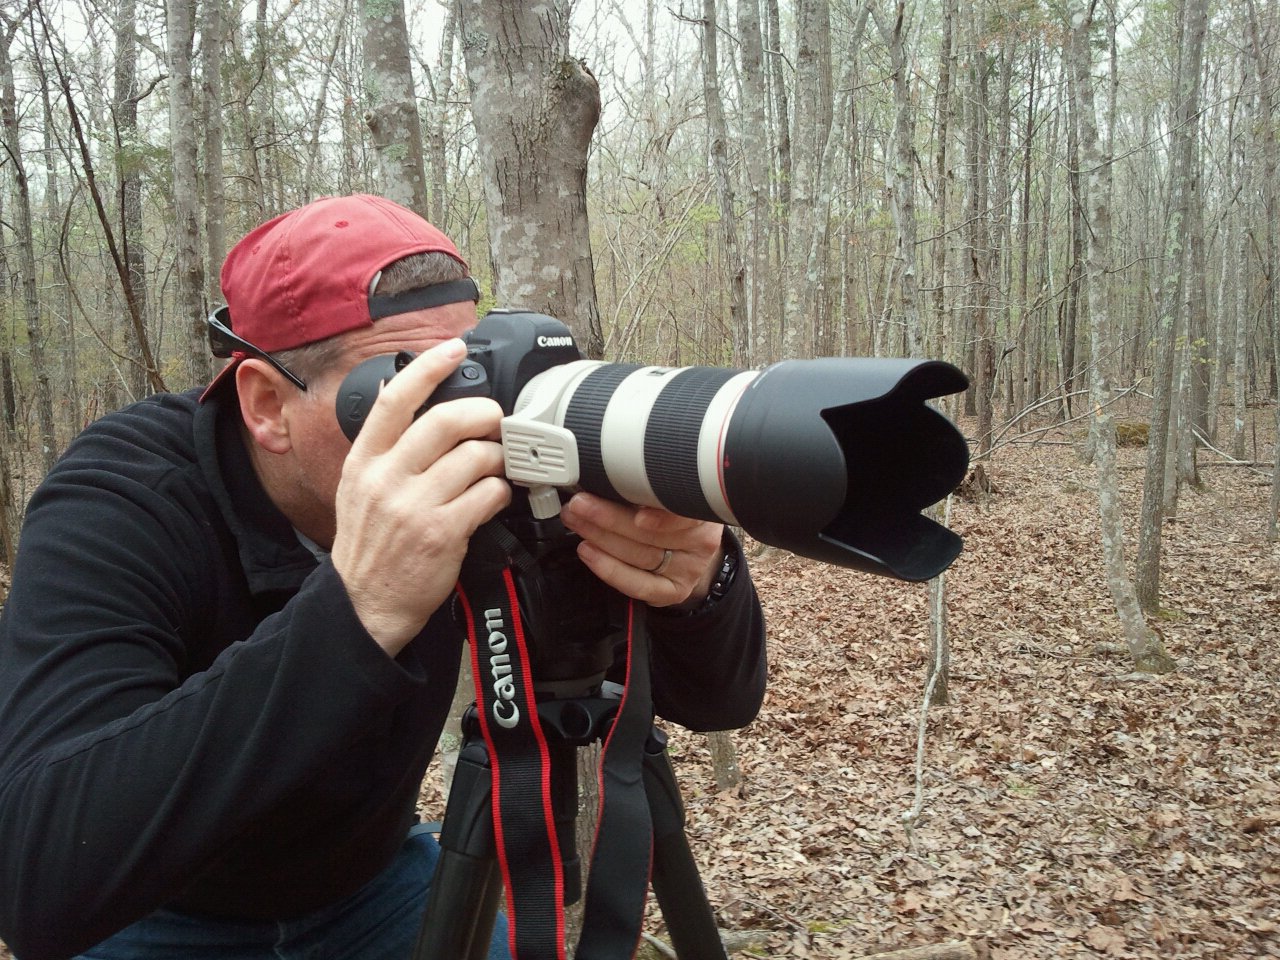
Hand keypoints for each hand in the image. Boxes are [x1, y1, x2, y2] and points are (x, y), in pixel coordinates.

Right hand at [331, 339, 511, 655]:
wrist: (365, 605)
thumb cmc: (370, 546)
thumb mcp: (358, 488)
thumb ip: (383, 447)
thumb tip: (406, 394)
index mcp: (364, 461)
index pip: (395, 399)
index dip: (428, 368)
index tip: (454, 347)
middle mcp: (386, 478)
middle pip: (445, 421)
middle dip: (483, 414)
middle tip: (496, 421)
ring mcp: (414, 506)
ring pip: (475, 457)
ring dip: (497, 458)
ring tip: (496, 468)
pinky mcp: (442, 532)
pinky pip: (488, 495)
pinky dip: (500, 492)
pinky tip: (493, 499)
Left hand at [559, 492, 723, 607]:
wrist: (690, 551)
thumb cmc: (673, 514)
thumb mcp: (672, 492)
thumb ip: (648, 485)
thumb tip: (604, 472)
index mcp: (702, 510)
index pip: (684, 513)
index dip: (662, 516)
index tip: (638, 512)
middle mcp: (700, 542)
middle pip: (652, 534)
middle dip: (609, 518)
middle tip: (580, 504)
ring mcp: (687, 569)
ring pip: (641, 556)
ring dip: (601, 538)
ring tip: (577, 522)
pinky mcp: (671, 591)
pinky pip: (639, 585)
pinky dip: (611, 569)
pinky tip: (590, 554)